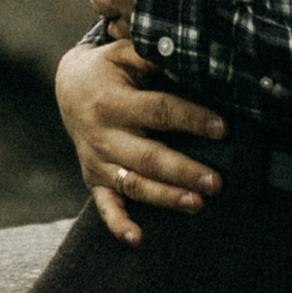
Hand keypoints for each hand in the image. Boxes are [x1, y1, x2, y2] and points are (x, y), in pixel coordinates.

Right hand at [55, 38, 224, 244]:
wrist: (68, 88)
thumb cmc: (110, 69)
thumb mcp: (125, 53)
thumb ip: (153, 56)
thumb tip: (191, 56)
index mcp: (112, 102)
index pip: (158, 111)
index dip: (191, 118)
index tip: (223, 128)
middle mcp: (102, 135)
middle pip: (148, 157)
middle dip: (183, 171)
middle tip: (217, 182)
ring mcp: (97, 161)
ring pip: (133, 184)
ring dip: (165, 197)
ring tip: (197, 204)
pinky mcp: (94, 179)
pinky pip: (105, 206)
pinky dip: (119, 224)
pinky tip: (137, 239)